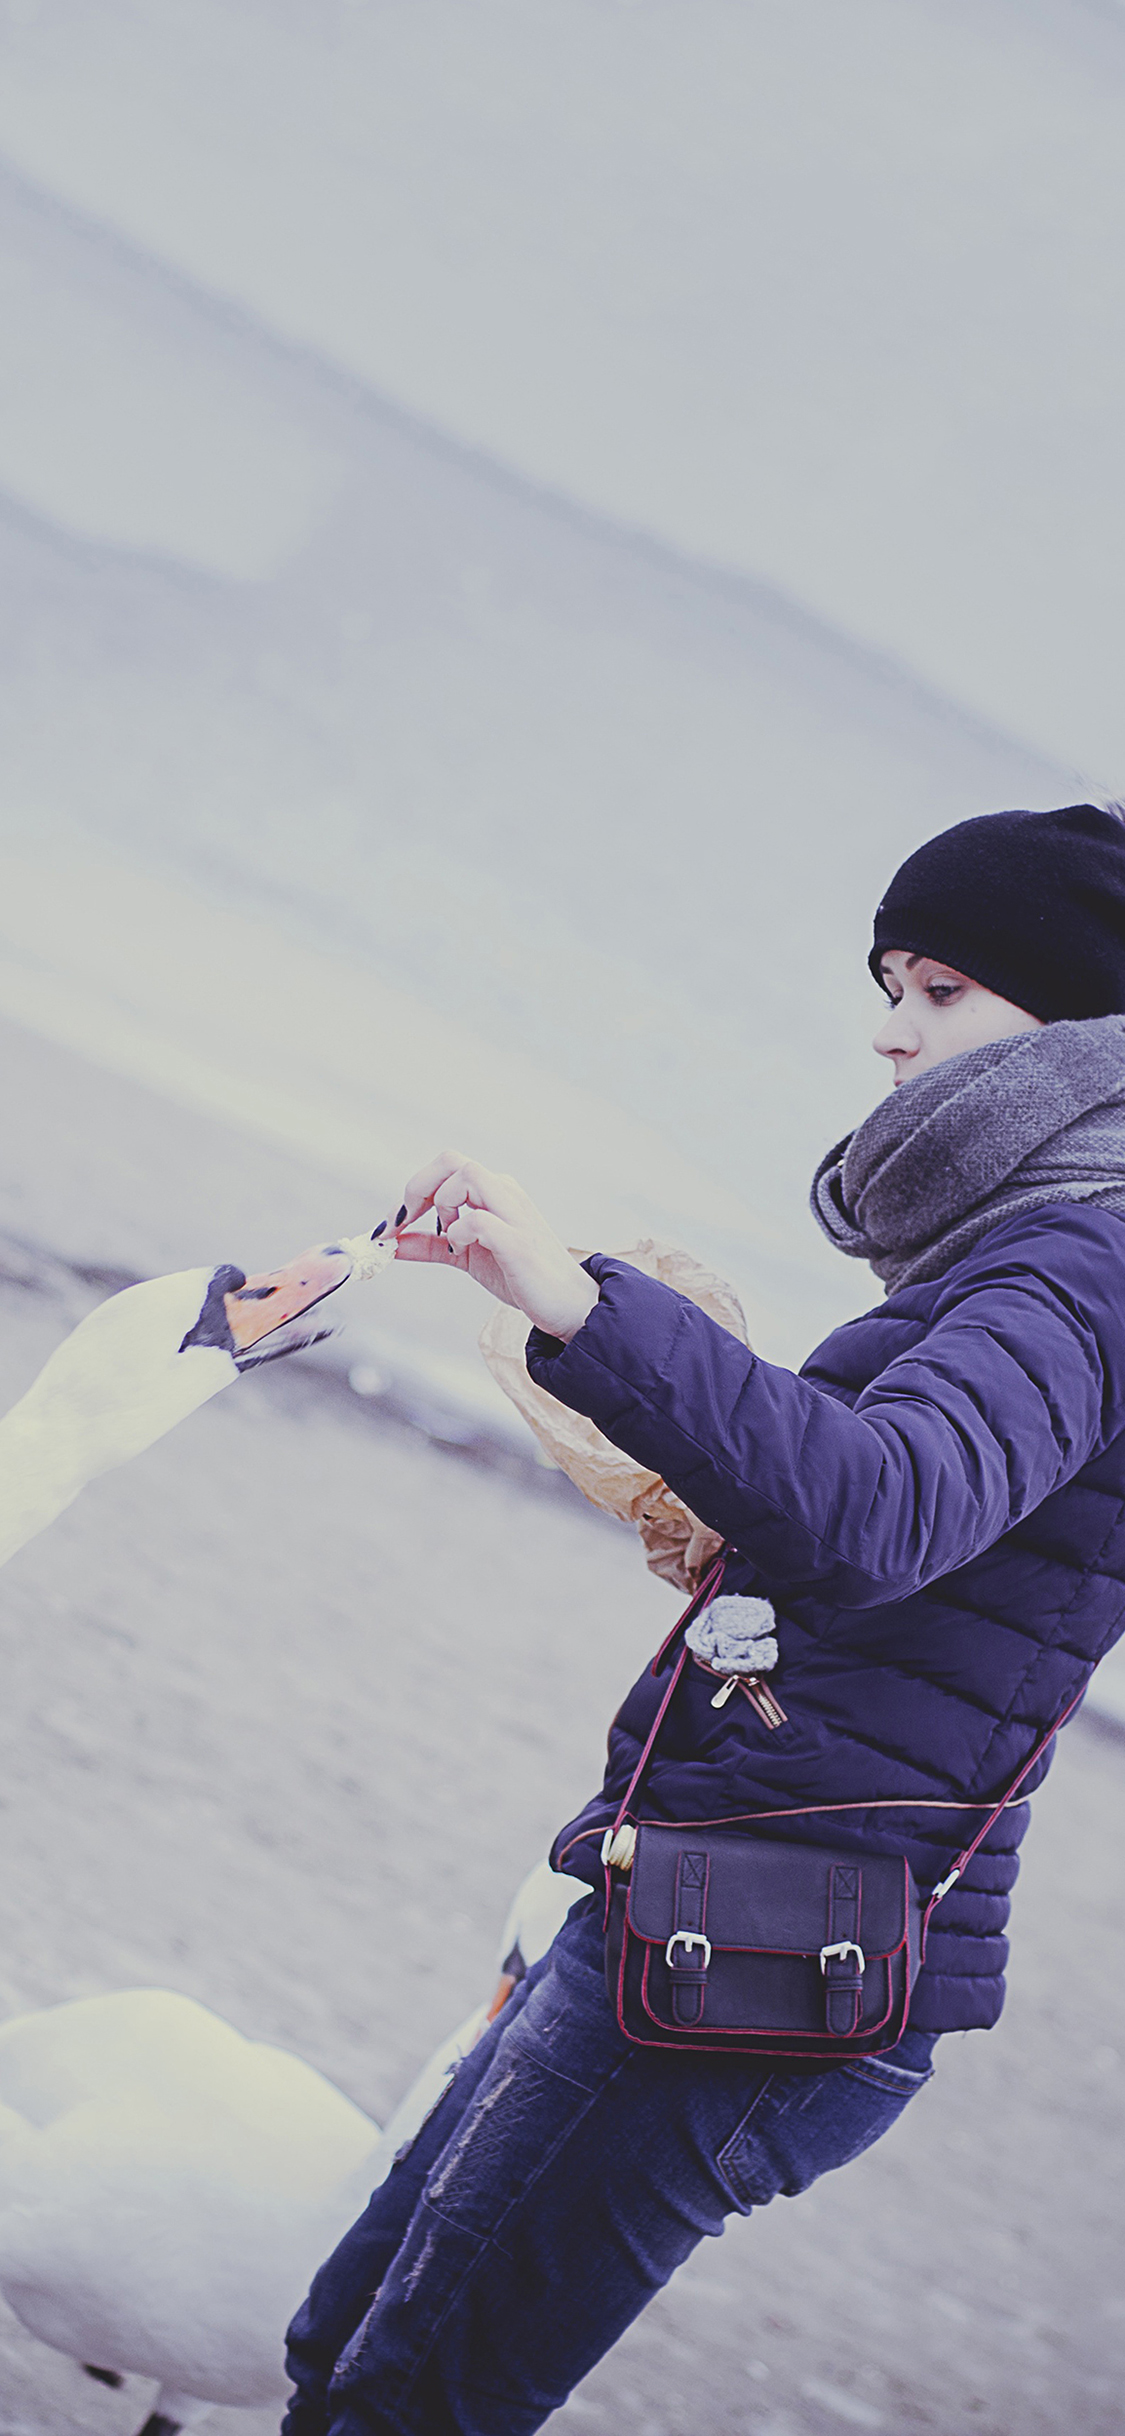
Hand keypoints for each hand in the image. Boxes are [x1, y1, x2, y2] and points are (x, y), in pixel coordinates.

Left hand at [385, 1152, 599, 1341]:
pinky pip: (479, 1219)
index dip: (413, 1190)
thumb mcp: (467, 1256)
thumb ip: (431, 1245)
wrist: (567, 1306)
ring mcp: (514, 1214)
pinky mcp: (518, 1242)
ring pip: (468, 1176)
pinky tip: (463, 1252)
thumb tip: (391, 1243)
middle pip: (452, 1160)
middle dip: (418, 1188)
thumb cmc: (521, 1275)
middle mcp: (504, 1193)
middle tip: (406, 1223)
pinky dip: (459, 1233)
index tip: (393, 1225)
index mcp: (493, 1192)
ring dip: (443, 1205)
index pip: (446, 1166)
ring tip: (449, 1238)